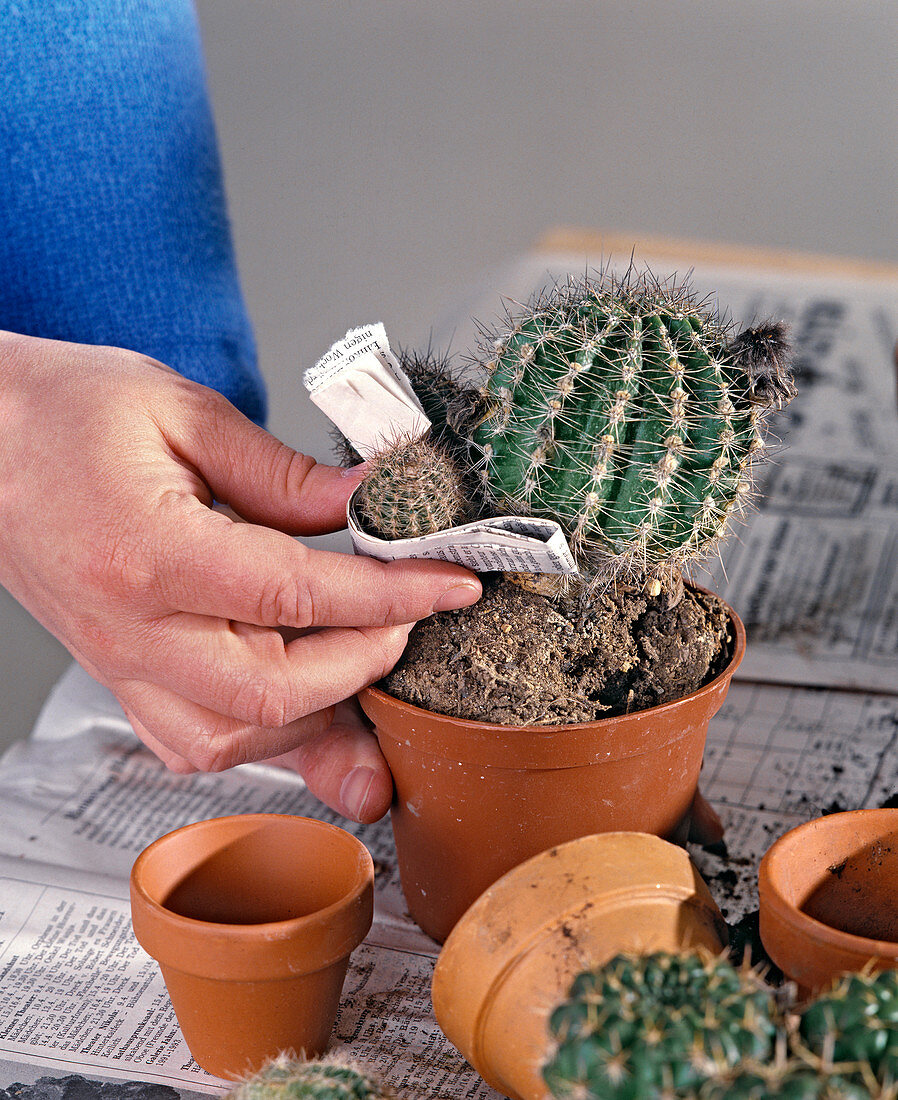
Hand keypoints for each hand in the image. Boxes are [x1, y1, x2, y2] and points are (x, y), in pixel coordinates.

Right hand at [0, 332, 480, 819]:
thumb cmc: (59, 412)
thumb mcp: (182, 412)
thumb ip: (285, 474)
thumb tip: (372, 501)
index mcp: (149, 551)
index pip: (298, 596)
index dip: (392, 595)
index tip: (450, 583)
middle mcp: (130, 627)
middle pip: (274, 691)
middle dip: (366, 663)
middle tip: (408, 616)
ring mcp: (119, 664)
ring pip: (237, 737)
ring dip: (320, 712)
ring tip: (367, 659)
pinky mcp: (119, 674)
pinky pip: (196, 741)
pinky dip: (264, 733)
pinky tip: (303, 700)